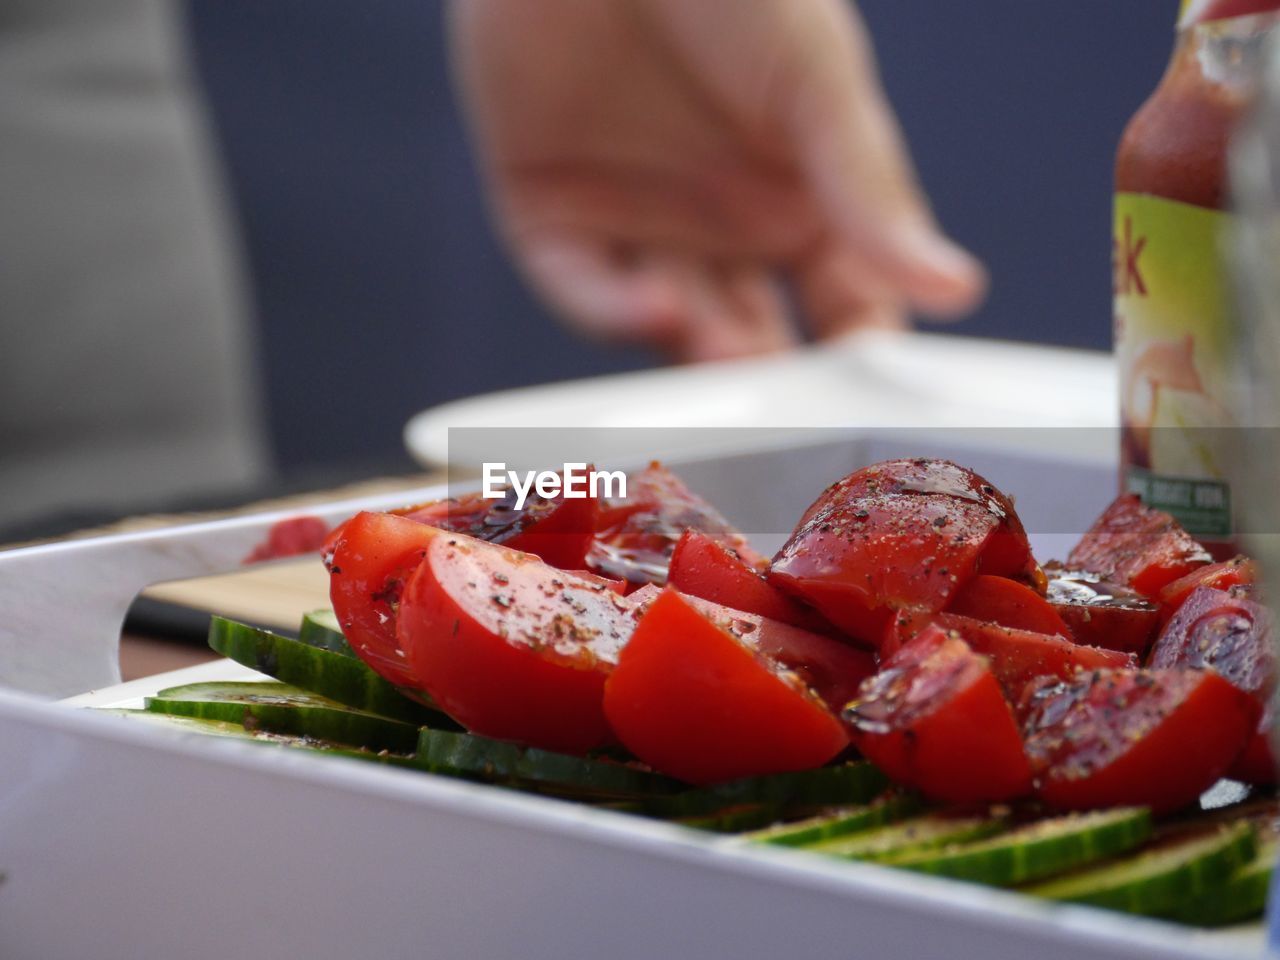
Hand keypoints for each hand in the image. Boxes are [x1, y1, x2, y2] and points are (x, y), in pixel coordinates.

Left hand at [450, 0, 985, 360]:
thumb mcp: (817, 82)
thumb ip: (869, 191)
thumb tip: (952, 288)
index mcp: (801, 202)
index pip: (843, 309)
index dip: (860, 356)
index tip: (881, 396)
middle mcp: (720, 229)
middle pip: (753, 339)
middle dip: (771, 378)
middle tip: (789, 406)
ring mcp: (636, 229)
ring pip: (668, 326)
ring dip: (697, 351)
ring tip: (727, 356)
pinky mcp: (549, 219)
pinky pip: (581, 287)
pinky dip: (615, 309)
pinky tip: (657, 309)